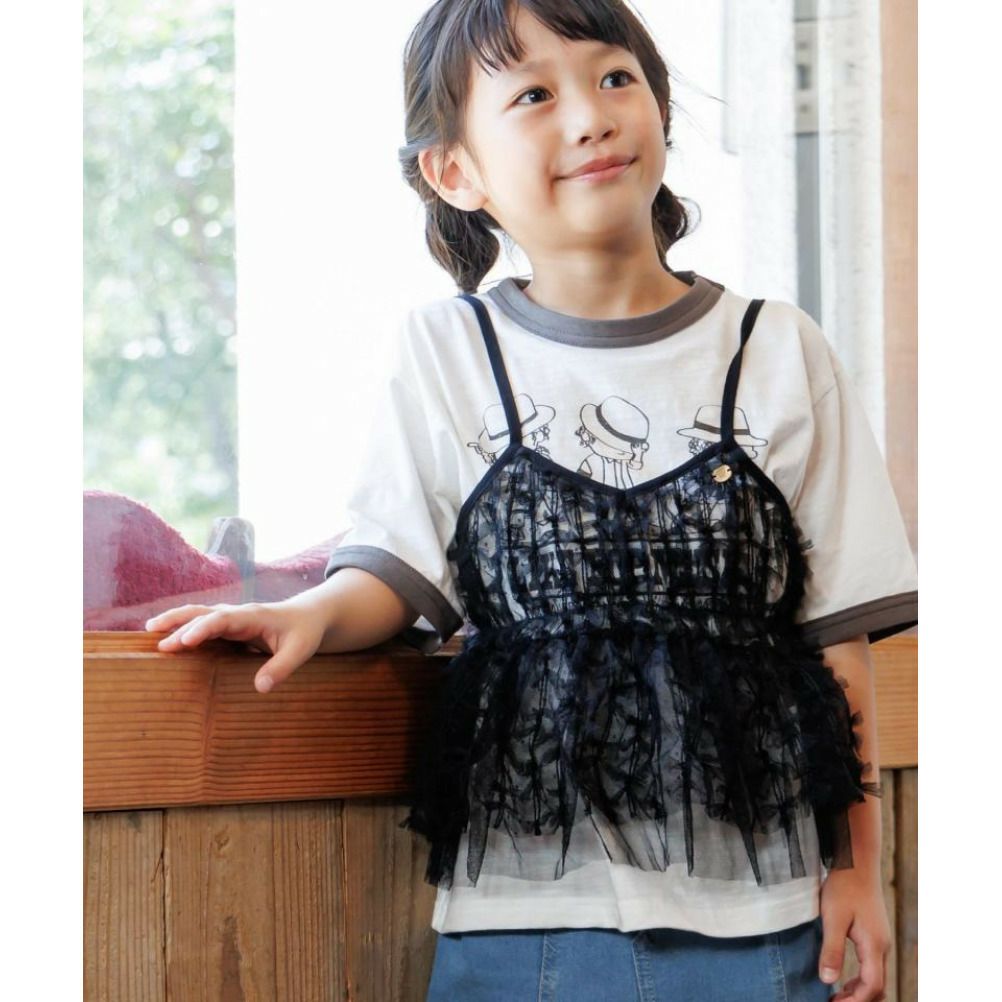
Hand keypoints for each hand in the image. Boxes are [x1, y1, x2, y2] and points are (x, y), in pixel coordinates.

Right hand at [146, 601, 326, 693]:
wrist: (309, 616)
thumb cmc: (305, 632)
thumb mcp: (300, 650)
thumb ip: (282, 668)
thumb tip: (260, 688)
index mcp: (252, 616)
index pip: (222, 619)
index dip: (203, 628)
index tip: (185, 640)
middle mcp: (237, 614)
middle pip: (203, 613)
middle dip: (180, 624)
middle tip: (158, 642)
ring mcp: (231, 618)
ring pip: (199, 614)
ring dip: (176, 621)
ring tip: (150, 631)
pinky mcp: (229, 626)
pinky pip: (203, 624)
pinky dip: (183, 627)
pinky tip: (166, 637)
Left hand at [818, 865, 891, 1000]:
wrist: (856, 861)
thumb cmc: (844, 885)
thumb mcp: (833, 917)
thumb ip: (831, 949)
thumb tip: (828, 980)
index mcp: (874, 945)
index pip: (871, 986)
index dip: (855, 1001)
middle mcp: (882, 945)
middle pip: (877, 985)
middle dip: (859, 1000)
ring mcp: (881, 938)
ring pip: (876, 976)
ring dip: (860, 990)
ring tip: (838, 996)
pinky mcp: (875, 932)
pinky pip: (873, 964)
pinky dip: (861, 978)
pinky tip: (844, 977)